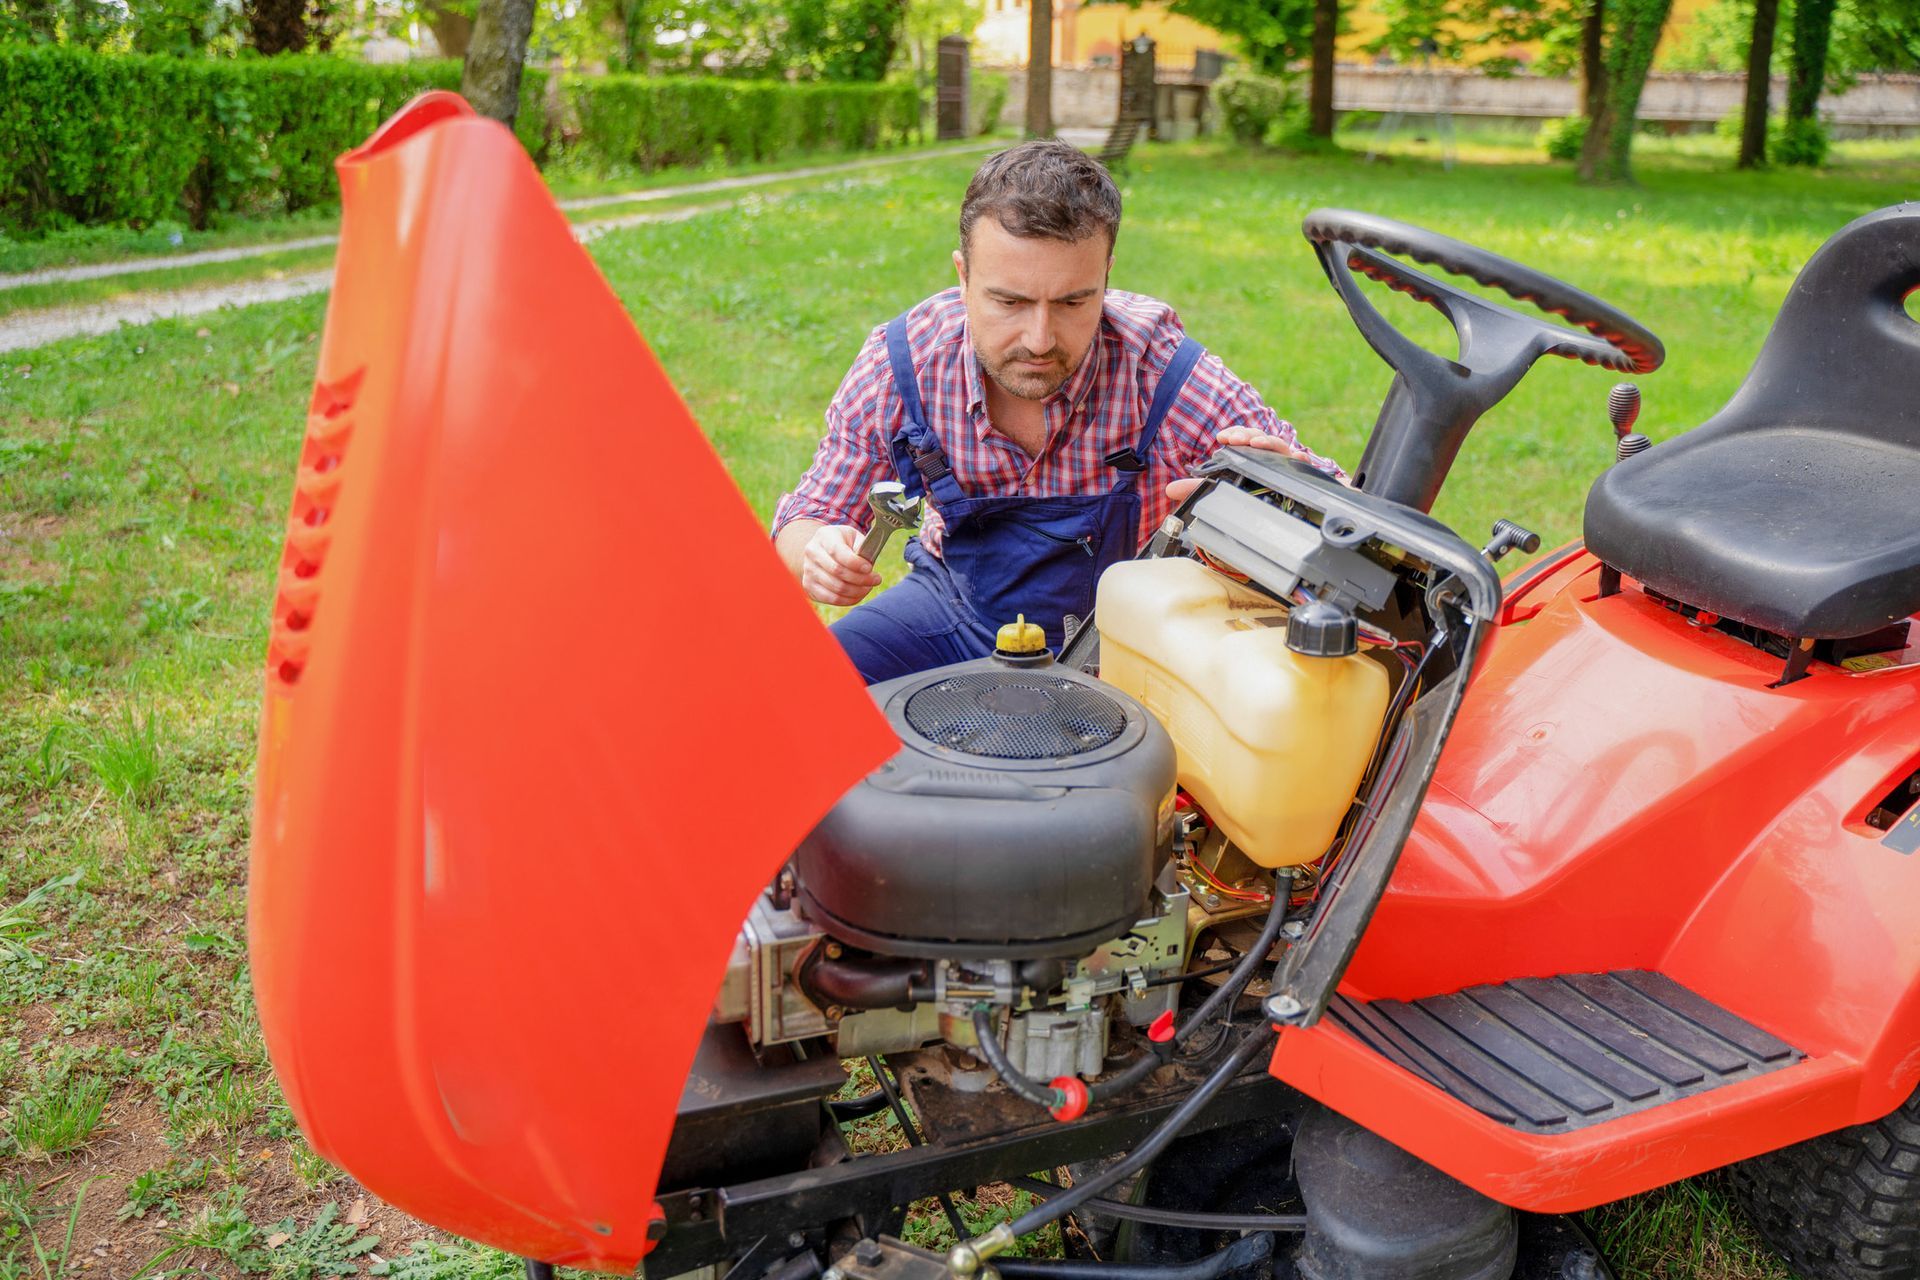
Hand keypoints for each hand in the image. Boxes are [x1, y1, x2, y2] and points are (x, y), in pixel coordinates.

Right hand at [801, 524, 882, 606]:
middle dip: (861, 578)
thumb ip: (861, 546)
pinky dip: (849, 600)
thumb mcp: (854, 537)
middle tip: (876, 579)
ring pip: (836, 588)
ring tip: (869, 587)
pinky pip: (832, 599)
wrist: (824, 550)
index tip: (870, 568)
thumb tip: (866, 563)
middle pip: (837, 571)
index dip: (855, 563)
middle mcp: (812, 553)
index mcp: (823, 536)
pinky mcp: (809, 586)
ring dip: (857, 591)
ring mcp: (808, 571)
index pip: (837, 552)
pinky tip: (859, 594)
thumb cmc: (844, 543)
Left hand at [1165, 426, 1326, 502]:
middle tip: (1235, 440)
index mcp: (1250, 453)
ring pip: (1277, 445)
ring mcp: (1283, 462)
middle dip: (1247, 435)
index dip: (1235, 434)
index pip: (1243, 436)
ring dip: (1266, 441)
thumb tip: (1169, 490)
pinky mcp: (1296, 473)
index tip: (1222, 438)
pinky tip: (1299, 457)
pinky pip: (1301, 463)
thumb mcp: (1218, 488)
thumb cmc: (1246, 491)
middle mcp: (1267, 454)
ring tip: (1255, 444)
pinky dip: (1301, 459)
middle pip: (1259, 437)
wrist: (1272, 508)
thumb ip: (1195, 488)